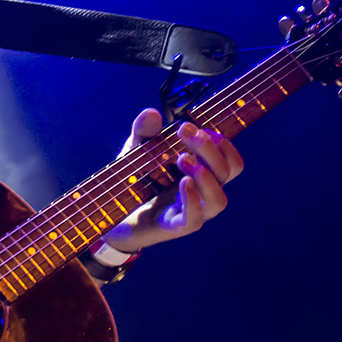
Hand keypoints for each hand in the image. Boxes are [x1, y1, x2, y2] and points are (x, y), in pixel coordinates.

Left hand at [101, 108, 242, 254]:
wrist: (111, 212)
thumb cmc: (134, 180)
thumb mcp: (137, 149)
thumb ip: (144, 131)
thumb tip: (152, 114)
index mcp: (201, 174)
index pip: (230, 162)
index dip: (224, 144)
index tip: (199, 126)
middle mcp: (202, 193)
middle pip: (226, 174)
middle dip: (210, 149)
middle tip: (185, 131)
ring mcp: (190, 211)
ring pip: (218, 201)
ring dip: (206, 177)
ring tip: (183, 159)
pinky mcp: (173, 227)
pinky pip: (194, 220)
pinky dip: (192, 201)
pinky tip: (183, 182)